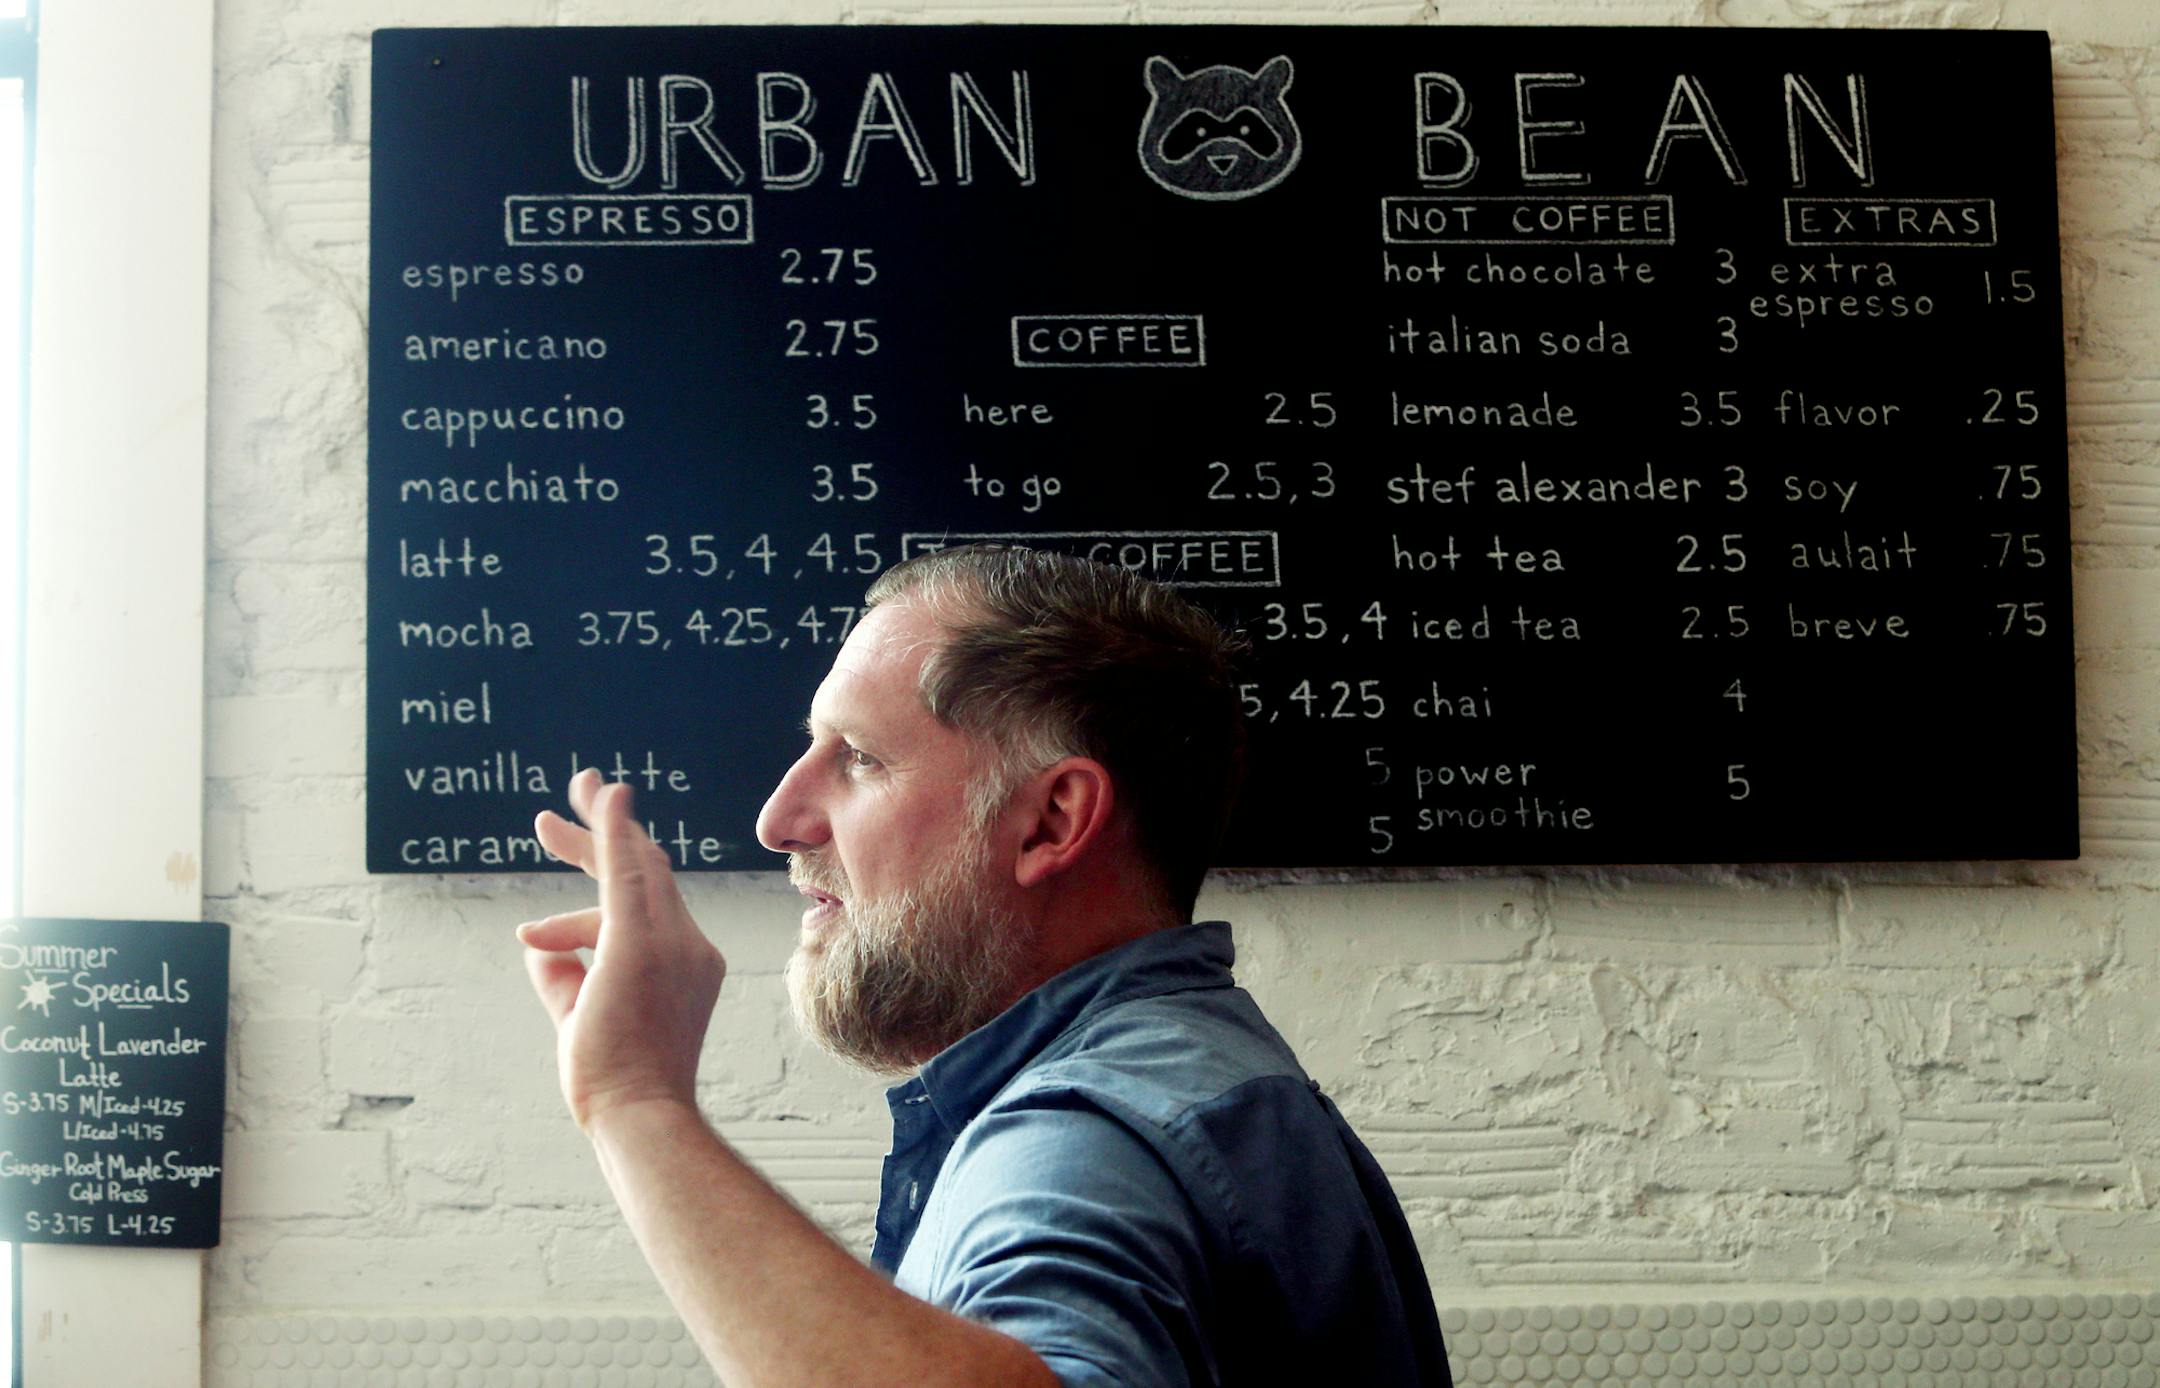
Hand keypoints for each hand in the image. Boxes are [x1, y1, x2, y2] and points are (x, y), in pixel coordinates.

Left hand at [519, 768, 727, 1131]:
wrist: (639, 1112)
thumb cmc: (615, 1083)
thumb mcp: (582, 1018)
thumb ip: (564, 977)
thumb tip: (537, 946)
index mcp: (687, 962)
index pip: (646, 905)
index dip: (604, 879)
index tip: (555, 882)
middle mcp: (689, 944)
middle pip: (646, 872)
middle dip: (605, 834)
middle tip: (571, 797)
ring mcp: (672, 941)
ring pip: (632, 867)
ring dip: (589, 835)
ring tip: (542, 821)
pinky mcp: (642, 941)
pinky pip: (627, 871)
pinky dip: (612, 831)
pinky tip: (602, 796)